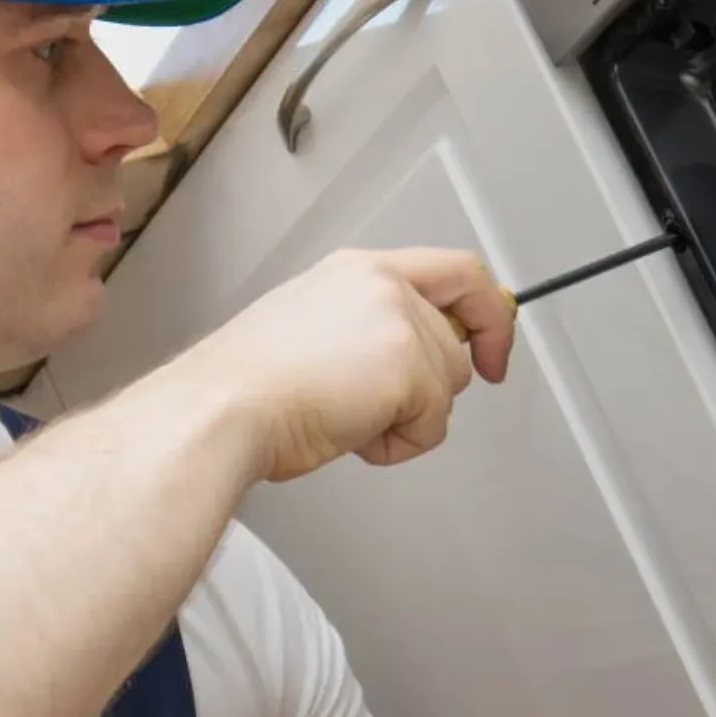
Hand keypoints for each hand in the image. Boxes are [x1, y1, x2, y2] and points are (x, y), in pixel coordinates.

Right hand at [172, 247, 516, 481]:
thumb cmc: (246, 386)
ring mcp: (399, 322)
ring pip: (449, 387)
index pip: (457, 272)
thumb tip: (411, 364)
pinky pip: (435, 424)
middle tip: (375, 412)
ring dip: (406, 419)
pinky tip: (349, 433)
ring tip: (344, 416)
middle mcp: (385, 285)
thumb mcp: (313, 331)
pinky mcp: (408, 366)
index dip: (487, 314)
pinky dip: (399, 445)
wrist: (223, 408)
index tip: (492, 351)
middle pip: (455, 345)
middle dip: (426, 391)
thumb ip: (369, 330)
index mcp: (359, 270)